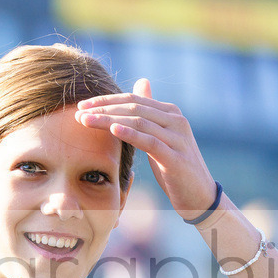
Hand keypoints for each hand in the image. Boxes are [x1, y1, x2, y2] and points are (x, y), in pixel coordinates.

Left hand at [75, 78, 217, 221]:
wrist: (198, 195)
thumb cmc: (174, 165)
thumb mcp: (160, 136)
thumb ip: (150, 111)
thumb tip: (141, 82)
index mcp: (170, 113)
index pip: (133, 100)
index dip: (106, 101)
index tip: (82, 106)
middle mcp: (176, 121)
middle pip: (133, 108)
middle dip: (103, 110)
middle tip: (78, 113)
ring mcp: (178, 138)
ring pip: (139, 122)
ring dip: (109, 120)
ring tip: (86, 121)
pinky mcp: (176, 158)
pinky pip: (150, 142)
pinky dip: (131, 134)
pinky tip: (113, 130)